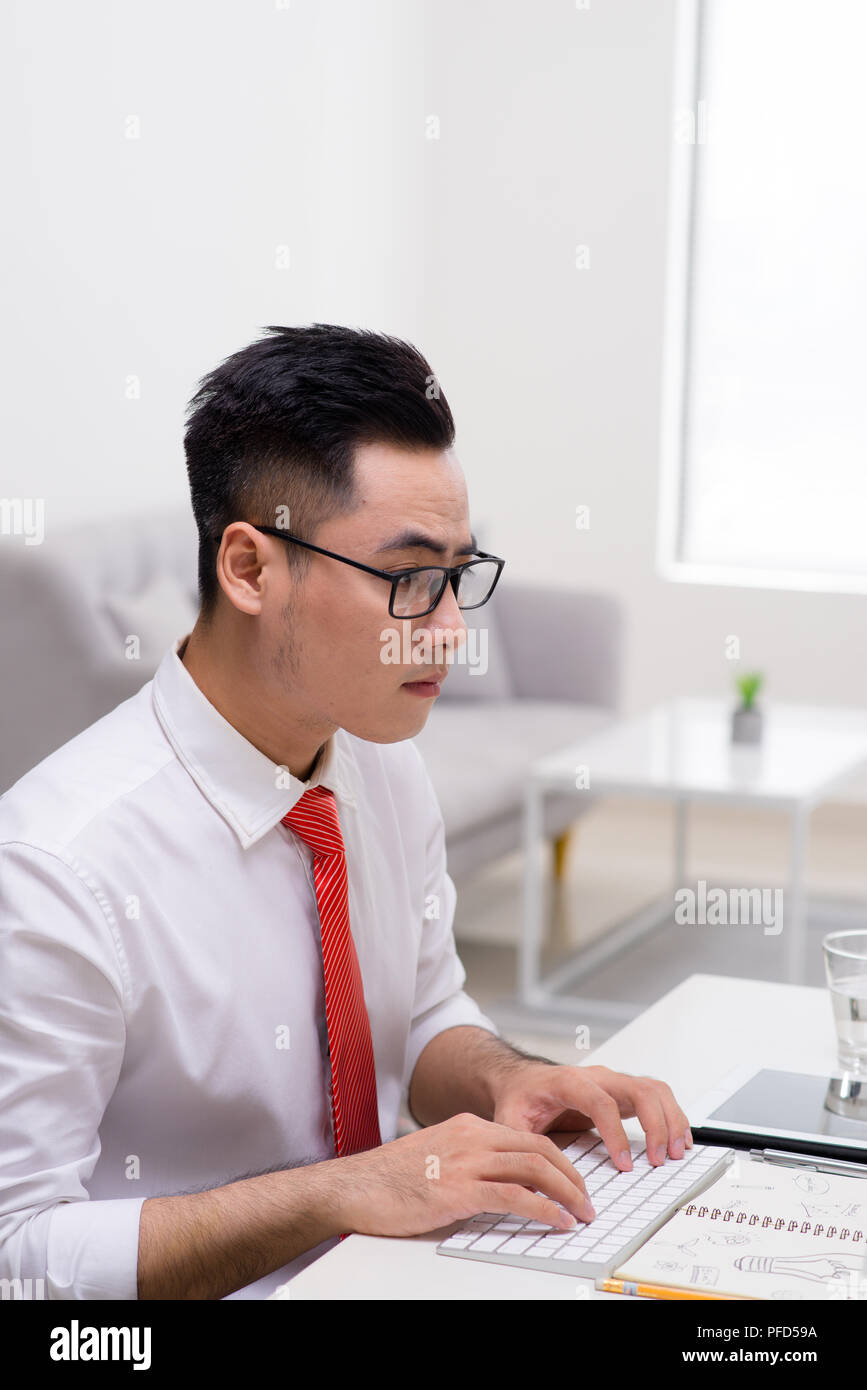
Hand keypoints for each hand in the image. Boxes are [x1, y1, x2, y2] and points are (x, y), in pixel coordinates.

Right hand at [332, 1112, 595, 1237]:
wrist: (353, 1188)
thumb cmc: (387, 1181)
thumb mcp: (436, 1160)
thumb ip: (468, 1163)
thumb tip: (501, 1188)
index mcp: (467, 1127)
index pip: (527, 1137)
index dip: (559, 1160)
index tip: (574, 1181)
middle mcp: (471, 1137)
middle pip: (539, 1148)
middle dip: (572, 1175)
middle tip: (588, 1200)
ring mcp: (465, 1160)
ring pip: (534, 1168)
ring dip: (567, 1193)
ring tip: (583, 1213)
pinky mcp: (459, 1189)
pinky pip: (515, 1196)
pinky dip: (545, 1210)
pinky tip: (558, 1222)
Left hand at [492, 1063, 693, 1171]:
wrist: (523, 1079)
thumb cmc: (520, 1097)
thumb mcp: (509, 1119)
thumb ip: (518, 1144)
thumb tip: (529, 1178)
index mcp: (568, 1082)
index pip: (600, 1102)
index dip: (615, 1133)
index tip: (624, 1164)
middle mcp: (596, 1077)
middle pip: (638, 1090)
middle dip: (655, 1125)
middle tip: (659, 1160)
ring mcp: (613, 1082)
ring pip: (653, 1090)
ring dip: (670, 1119)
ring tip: (676, 1152)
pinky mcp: (623, 1093)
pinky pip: (656, 1097)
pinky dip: (672, 1116)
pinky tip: (678, 1140)